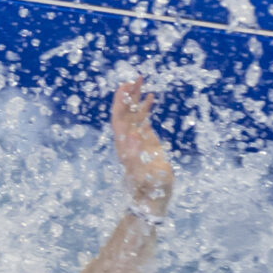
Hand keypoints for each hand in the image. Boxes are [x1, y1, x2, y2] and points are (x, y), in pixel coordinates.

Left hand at [112, 79, 173, 213]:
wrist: (154, 194)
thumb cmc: (150, 186)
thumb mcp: (145, 172)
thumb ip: (138, 155)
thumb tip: (133, 135)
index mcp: (124, 145)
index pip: (118, 119)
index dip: (120, 103)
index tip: (124, 88)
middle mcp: (127, 139)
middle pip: (124, 112)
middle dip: (128, 95)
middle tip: (134, 78)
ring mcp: (136, 137)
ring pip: (133, 113)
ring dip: (136, 97)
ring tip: (141, 80)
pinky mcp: (145, 138)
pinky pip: (142, 119)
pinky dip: (145, 107)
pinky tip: (151, 96)